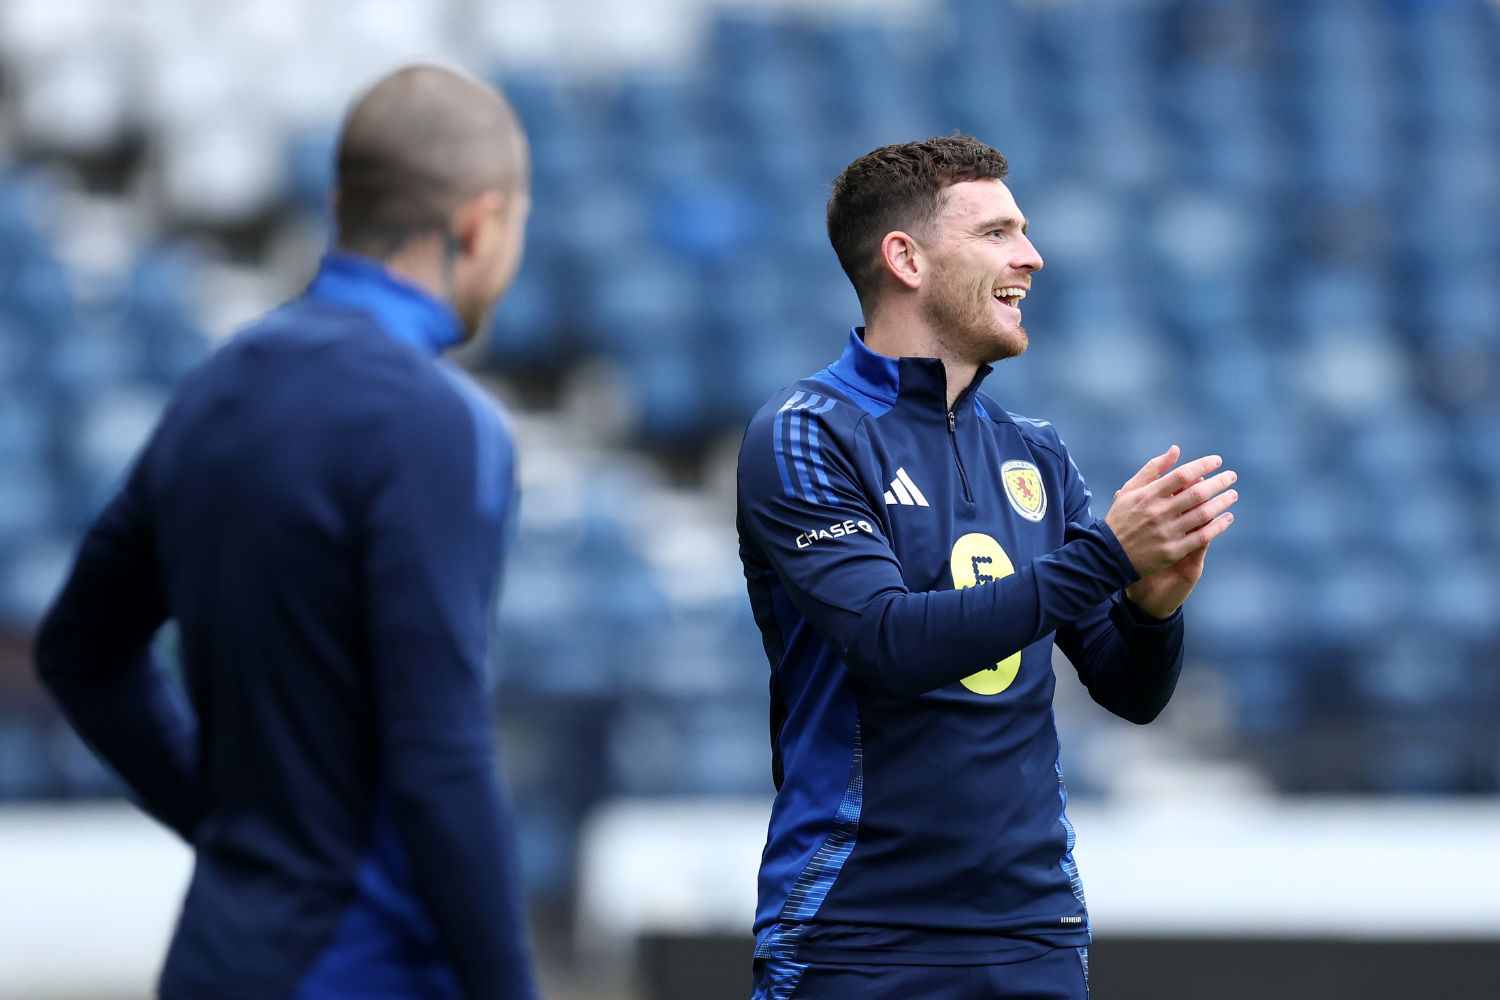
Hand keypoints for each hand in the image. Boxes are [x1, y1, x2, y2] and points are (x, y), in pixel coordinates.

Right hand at [1104, 446, 1237, 613]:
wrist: (1108, 555)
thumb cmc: (1121, 518)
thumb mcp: (1130, 490)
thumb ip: (1153, 469)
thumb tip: (1175, 450)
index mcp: (1148, 495)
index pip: (1181, 475)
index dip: (1203, 465)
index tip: (1218, 461)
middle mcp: (1158, 512)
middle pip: (1196, 493)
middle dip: (1218, 482)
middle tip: (1232, 476)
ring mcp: (1166, 533)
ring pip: (1203, 515)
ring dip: (1222, 503)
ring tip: (1232, 495)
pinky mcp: (1172, 551)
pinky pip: (1202, 537)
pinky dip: (1218, 526)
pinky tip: (1227, 518)